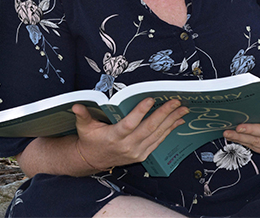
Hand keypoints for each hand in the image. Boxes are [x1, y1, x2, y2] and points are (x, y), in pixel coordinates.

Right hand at [72, 98, 188, 170]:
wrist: (92, 160)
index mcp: (113, 137)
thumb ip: (83, 115)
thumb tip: (76, 104)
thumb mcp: (84, 127)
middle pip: (149, 128)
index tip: (151, 99)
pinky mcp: (143, 154)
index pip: (129, 124)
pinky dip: (170, 130)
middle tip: (176, 101)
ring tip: (183, 108)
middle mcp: (127, 146)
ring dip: (172, 120)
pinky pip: (159, 141)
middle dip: (164, 113)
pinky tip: (179, 120)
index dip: (140, 112)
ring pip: (157, 134)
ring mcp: (136, 152)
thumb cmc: (90, 139)